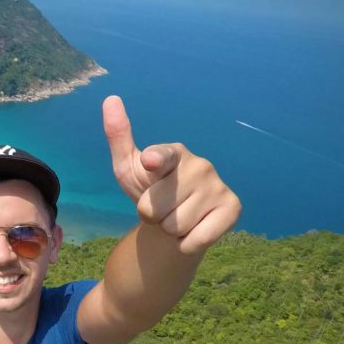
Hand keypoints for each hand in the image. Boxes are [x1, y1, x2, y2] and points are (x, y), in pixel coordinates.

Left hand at [103, 95, 240, 254]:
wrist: (174, 222)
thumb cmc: (150, 191)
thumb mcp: (128, 168)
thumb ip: (119, 137)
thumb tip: (110, 99)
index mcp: (173, 152)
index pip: (163, 157)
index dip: (156, 160)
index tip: (150, 160)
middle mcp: (199, 165)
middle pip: (154, 208)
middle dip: (150, 216)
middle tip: (161, 210)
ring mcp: (218, 186)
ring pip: (175, 226)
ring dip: (169, 230)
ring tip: (176, 218)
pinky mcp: (233, 208)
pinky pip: (196, 240)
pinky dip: (187, 244)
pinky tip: (193, 230)